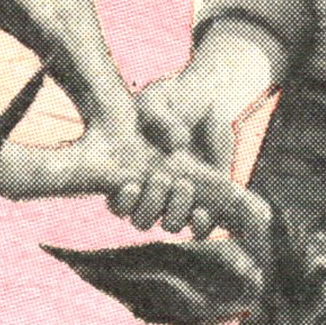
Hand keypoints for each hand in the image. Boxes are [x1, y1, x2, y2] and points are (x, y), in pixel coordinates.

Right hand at [105, 72, 239, 235]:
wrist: (203, 98)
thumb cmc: (169, 100)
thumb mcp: (158, 101)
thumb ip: (161, 119)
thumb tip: (179, 144)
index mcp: (128, 175)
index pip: (118, 203)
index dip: (122, 202)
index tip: (131, 185)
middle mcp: (151, 193)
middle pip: (142, 220)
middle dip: (150, 205)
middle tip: (160, 178)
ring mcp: (179, 198)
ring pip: (172, 225)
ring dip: (176, 212)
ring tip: (184, 185)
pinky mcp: (207, 198)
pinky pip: (202, 226)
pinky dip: (203, 223)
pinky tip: (204, 208)